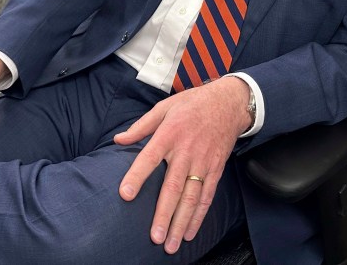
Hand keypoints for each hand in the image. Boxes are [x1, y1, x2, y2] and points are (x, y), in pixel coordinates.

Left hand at [113, 76, 251, 254]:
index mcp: (169, 134)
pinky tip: (190, 232)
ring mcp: (203, 162)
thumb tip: (118, 140)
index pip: (149, 157)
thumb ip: (141, 126)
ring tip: (172, 244)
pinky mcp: (216, 169)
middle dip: (164, 214)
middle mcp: (186, 151)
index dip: (137, 176)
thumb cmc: (192, 104)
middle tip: (155, 237)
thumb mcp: (164, 107)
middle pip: (173, 187)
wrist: (228, 102)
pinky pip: (207, 196)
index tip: (125, 194)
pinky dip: (199, 216)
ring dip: (181, 222)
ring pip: (192, 197)